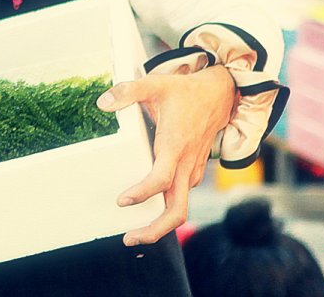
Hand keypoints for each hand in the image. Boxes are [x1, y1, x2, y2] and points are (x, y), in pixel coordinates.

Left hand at [98, 65, 235, 245]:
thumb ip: (128, 92)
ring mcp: (191, 171)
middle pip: (177, 211)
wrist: (221, 95)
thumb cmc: (185, 91)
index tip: (122, 201)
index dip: (142, 192)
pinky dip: (165, 211)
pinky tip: (145, 212)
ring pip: (179, 207)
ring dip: (159, 225)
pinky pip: (179, 197)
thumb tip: (102, 102)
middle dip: (155, 230)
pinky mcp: (192, 172)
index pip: (161, 179)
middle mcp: (186, 164)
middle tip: (128, 239)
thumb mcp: (155, 84)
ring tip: (132, 234)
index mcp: (175, 146)